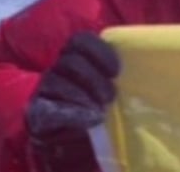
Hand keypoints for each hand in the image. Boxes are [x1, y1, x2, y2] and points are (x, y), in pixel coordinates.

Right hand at [25, 32, 119, 171]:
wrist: (76, 139)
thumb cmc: (100, 106)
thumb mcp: (112, 85)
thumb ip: (118, 73)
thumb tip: (142, 66)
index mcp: (76, 56)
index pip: (81, 40)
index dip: (100, 51)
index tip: (116, 70)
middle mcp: (58, 68)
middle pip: (70, 61)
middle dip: (93, 78)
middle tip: (111, 97)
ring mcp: (44, 90)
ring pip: (56, 82)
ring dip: (83, 96)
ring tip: (101, 111)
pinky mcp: (37, 113)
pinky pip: (49, 109)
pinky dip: (72, 114)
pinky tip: (90, 119)